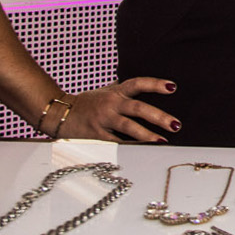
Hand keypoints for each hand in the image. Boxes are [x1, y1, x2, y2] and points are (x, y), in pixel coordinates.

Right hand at [55, 78, 179, 141]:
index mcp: (115, 92)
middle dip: (158, 116)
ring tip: (163, 140)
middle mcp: (110, 104)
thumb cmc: (87, 103)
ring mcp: (103, 120)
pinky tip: (142, 151)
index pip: (137, 84)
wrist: (59, 114)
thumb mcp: (106, 92)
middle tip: (176, 124)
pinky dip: (129, 146)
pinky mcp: (96, 135)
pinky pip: (115, 142)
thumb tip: (146, 85)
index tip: (172, 87)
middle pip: (138, 108)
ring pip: (128, 126)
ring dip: (147, 135)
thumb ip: (124, 90)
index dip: (155, 84)